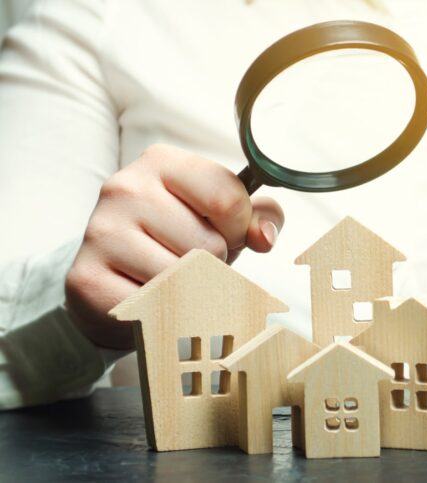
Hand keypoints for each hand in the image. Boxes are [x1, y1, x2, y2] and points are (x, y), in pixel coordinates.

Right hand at [65, 144, 283, 349]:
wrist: (115, 277)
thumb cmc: (177, 241)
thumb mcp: (222, 218)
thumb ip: (257, 217)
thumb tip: (264, 238)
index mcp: (162, 162)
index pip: (228, 199)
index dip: (239, 228)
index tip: (225, 234)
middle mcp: (125, 188)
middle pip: (209, 244)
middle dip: (214, 263)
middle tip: (192, 260)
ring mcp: (101, 231)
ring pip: (184, 278)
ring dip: (190, 289)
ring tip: (172, 279)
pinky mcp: (87, 277)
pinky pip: (154, 305)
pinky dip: (162, 311)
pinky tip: (148, 297)